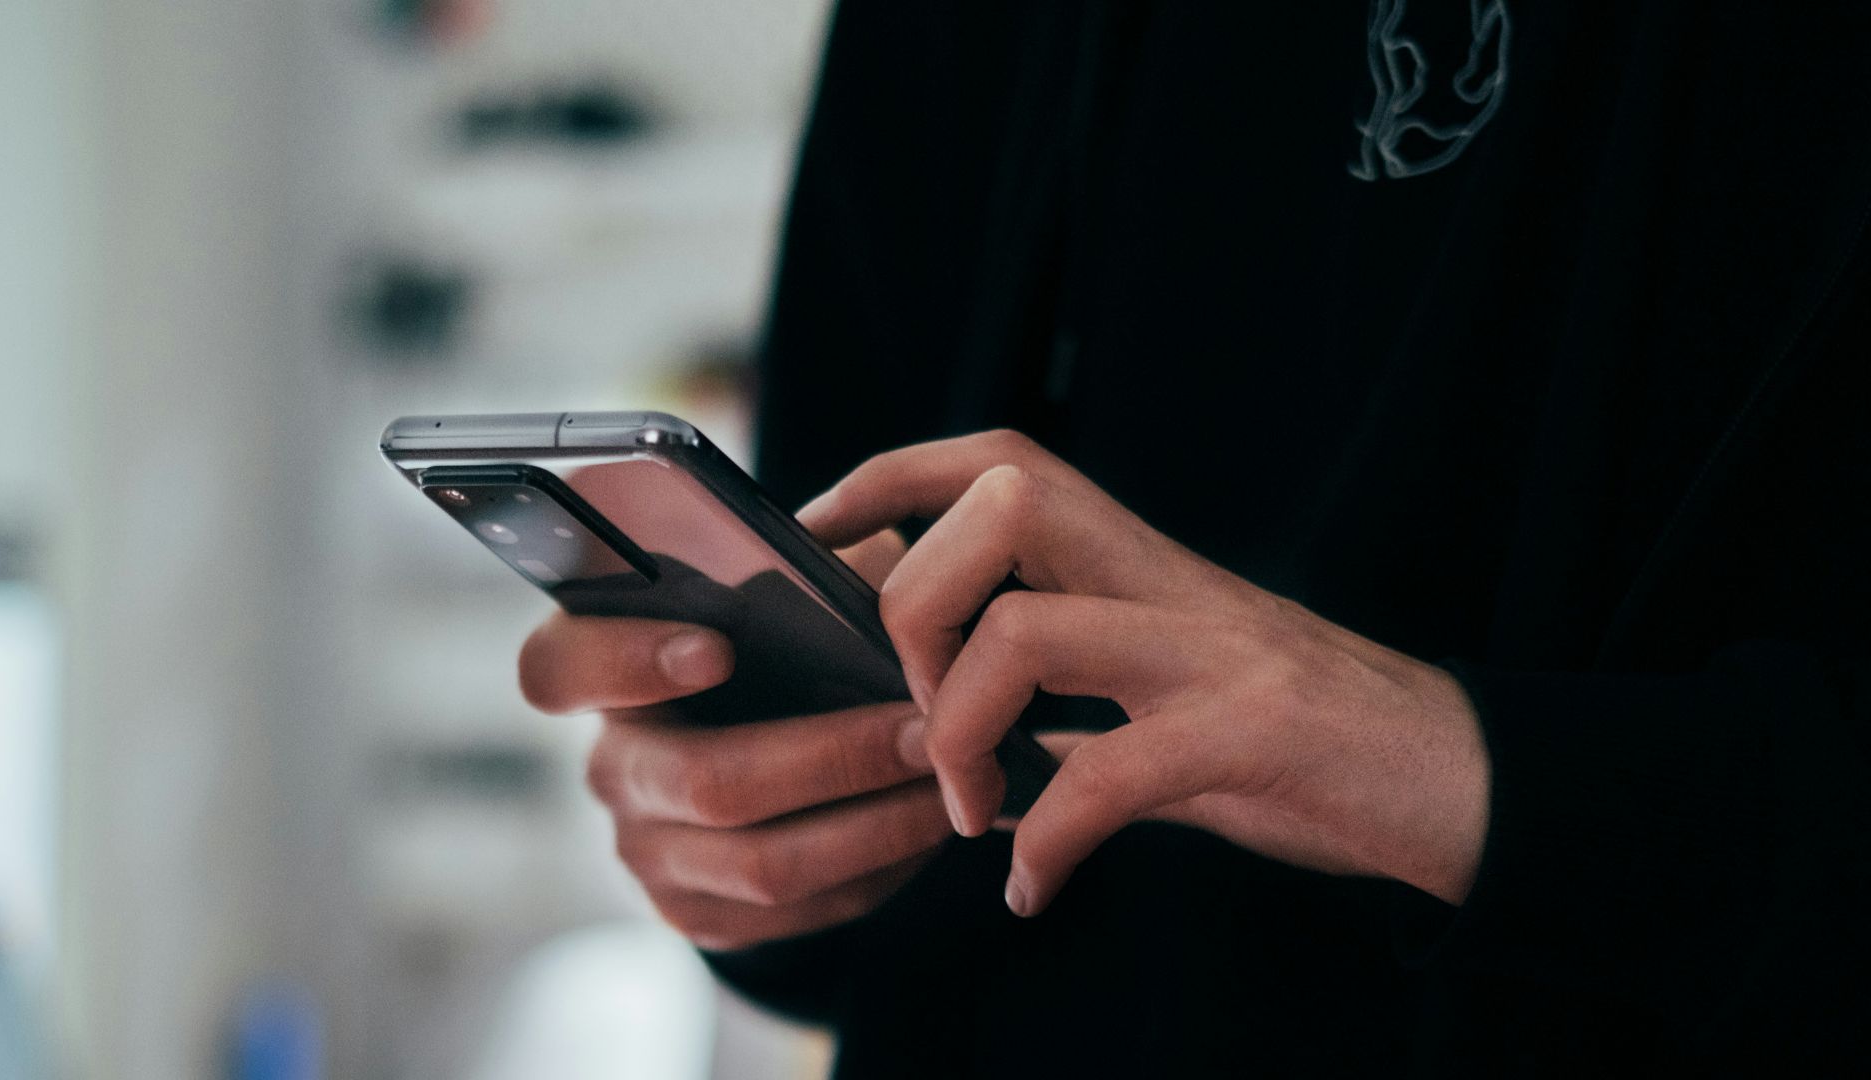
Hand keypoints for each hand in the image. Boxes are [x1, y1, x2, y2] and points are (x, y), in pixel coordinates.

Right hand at [519, 532, 949, 950]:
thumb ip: (806, 569)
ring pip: (764, 863)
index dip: (627, 661)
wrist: (774, 736)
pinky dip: (877, 869)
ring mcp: (648, 851)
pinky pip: (797, 911)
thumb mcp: (787, 585)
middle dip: (834, 758)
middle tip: (926, 730)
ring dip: (876, 824)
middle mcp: (612, 766)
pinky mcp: (699, 913)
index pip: (560, 667)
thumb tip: (870, 575)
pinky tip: (928, 825)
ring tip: (952, 781)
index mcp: (602, 667)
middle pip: (706, 782)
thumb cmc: (782, 638)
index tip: (717, 647)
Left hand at [798, 430, 1490, 916]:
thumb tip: (957, 730)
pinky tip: (1034, 887)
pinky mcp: (1252, 734)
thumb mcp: (1169, 698)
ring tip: (970, 810)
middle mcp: (1168, 583)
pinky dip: (1049, 840)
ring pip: (1029, 631)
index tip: (819, 537)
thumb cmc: (1302, 741)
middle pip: (1000, 506)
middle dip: (915, 606)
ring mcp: (1212, 651)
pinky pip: (1111, 775)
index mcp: (1139, 564)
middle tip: (919, 715)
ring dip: (962, 732)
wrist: (1457, 779)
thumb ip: (1073, 700)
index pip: (999, 461)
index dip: (891, 478)